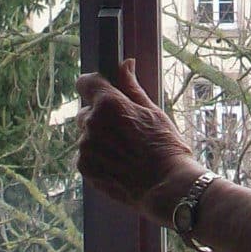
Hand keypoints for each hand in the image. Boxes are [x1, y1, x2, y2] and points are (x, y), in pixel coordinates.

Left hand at [76, 59, 201, 224]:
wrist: (166, 187)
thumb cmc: (166, 147)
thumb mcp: (153, 111)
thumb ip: (132, 87)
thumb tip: (125, 63)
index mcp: (109, 103)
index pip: (86, 82)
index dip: (94, 85)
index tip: (103, 91)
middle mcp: (91, 123)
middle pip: (86, 112)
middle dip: (100, 117)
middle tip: (125, 131)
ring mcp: (85, 147)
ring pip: (86, 136)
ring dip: (99, 139)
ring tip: (125, 152)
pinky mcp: (84, 167)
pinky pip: (85, 155)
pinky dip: (97, 158)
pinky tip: (118, 165)